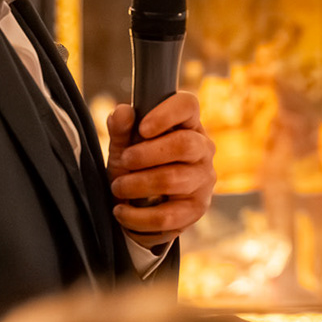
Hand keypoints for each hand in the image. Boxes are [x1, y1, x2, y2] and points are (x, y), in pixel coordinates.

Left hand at [107, 94, 216, 247]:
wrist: (141, 205)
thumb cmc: (136, 167)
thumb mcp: (124, 145)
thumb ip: (121, 128)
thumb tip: (123, 112)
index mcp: (187, 125)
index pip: (188, 106)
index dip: (166, 113)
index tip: (142, 128)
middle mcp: (203, 150)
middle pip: (185, 144)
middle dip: (146, 154)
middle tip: (125, 161)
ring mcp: (203, 180)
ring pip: (173, 180)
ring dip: (137, 184)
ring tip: (118, 187)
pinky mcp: (197, 209)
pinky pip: (167, 215)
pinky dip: (138, 216)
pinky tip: (123, 211)